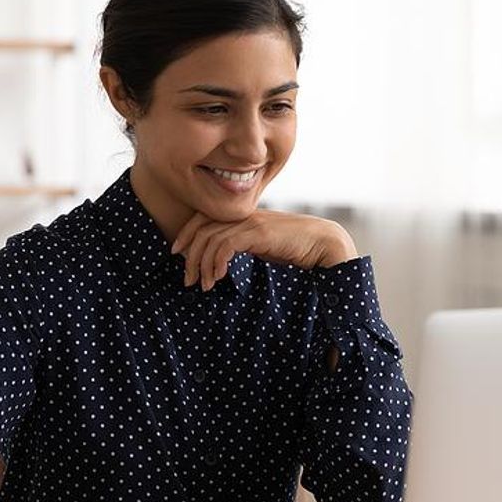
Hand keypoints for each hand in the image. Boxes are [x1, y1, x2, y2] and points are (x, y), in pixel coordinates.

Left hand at [170, 210, 358, 291]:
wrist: (323, 242)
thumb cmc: (295, 248)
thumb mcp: (262, 246)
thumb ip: (243, 246)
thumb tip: (224, 261)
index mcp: (242, 216)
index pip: (202, 218)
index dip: (186, 234)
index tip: (178, 254)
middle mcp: (243, 216)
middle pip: (201, 228)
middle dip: (189, 255)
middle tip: (188, 280)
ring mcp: (251, 222)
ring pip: (210, 239)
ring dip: (202, 265)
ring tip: (204, 285)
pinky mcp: (259, 233)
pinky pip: (226, 245)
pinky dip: (216, 262)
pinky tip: (218, 277)